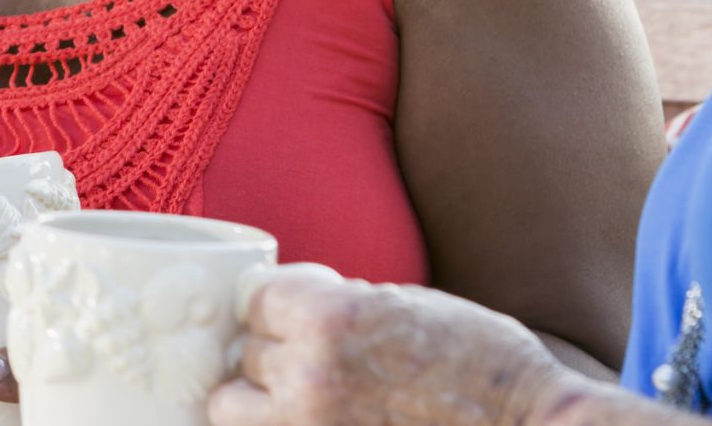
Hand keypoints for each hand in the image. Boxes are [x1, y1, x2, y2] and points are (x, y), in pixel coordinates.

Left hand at [210, 269, 583, 425]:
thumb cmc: (480, 361)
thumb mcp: (404, 304)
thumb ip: (336, 306)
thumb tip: (280, 314)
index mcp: (331, 319)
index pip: (256, 299)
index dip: (278, 305)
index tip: (296, 314)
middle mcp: (309, 378)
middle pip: (245, 355)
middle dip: (274, 354)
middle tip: (316, 360)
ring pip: (231, 410)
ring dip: (258, 400)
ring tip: (303, 398)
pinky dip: (283, 425)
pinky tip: (325, 420)